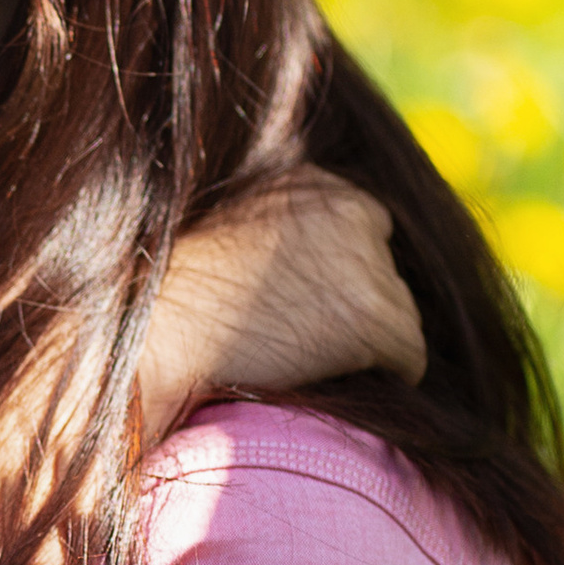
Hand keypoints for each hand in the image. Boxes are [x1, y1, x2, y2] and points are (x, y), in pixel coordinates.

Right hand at [141, 167, 424, 432]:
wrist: (154, 337)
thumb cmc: (163, 301)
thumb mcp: (218, 234)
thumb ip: (267, 233)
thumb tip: (299, 269)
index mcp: (306, 179)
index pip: (356, 224)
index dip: (330, 274)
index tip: (299, 305)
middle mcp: (348, 204)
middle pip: (382, 268)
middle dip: (353, 304)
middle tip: (301, 339)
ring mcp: (366, 259)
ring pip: (399, 313)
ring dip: (364, 342)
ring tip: (303, 363)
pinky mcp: (376, 314)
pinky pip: (409, 357)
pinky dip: (386, 377)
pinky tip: (336, 385)